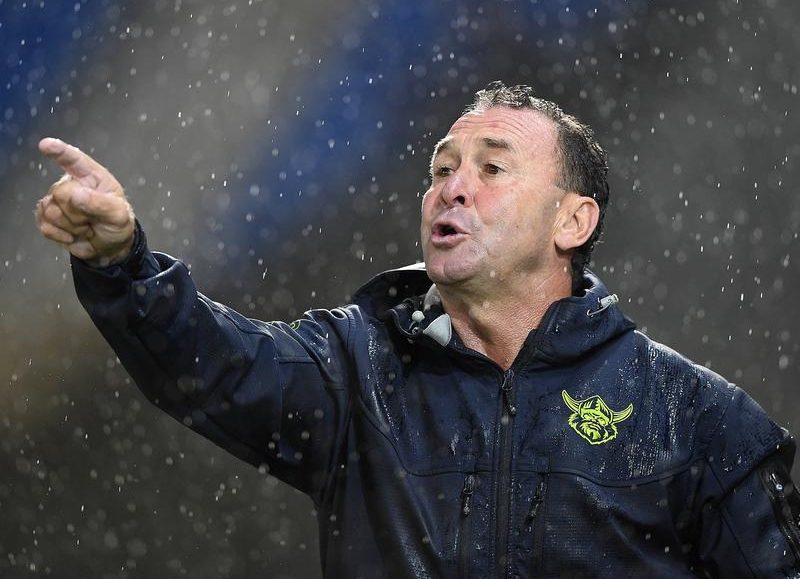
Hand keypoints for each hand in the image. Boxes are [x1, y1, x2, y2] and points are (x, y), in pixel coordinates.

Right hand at [36, 138, 135, 266]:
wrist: (110, 246)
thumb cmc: (117, 223)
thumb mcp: (118, 215)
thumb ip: (100, 203)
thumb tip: (75, 194)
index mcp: (91, 177)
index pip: (74, 160)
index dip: (59, 151)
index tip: (46, 145)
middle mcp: (71, 185)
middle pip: (60, 193)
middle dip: (77, 212)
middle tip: (93, 219)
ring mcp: (56, 201)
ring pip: (50, 211)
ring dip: (71, 225)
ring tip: (86, 226)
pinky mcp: (47, 218)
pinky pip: (45, 225)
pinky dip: (61, 235)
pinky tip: (73, 235)